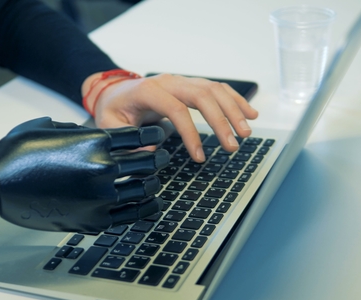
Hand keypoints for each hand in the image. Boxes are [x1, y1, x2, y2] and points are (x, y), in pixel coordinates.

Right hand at [0, 117, 168, 231]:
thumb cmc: (19, 154)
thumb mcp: (51, 127)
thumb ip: (81, 129)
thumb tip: (98, 135)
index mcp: (94, 141)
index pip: (142, 137)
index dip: (155, 135)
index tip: (159, 136)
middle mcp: (102, 169)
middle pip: (150, 163)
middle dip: (159, 158)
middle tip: (162, 157)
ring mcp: (100, 198)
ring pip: (145, 189)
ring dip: (153, 183)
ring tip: (153, 180)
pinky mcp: (94, 221)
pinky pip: (133, 214)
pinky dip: (146, 207)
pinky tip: (149, 202)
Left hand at [82, 73, 258, 161]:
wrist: (114, 91)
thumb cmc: (114, 109)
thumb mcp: (110, 126)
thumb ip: (128, 141)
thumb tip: (151, 152)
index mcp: (148, 90)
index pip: (176, 109)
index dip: (191, 133)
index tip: (199, 157)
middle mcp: (169, 81)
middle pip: (202, 95)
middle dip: (221, 121)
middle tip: (232, 146)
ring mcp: (182, 81)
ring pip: (214, 90)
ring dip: (233, 110)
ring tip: (246, 133)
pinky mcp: (190, 85)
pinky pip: (218, 89)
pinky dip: (236, 100)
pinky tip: (250, 114)